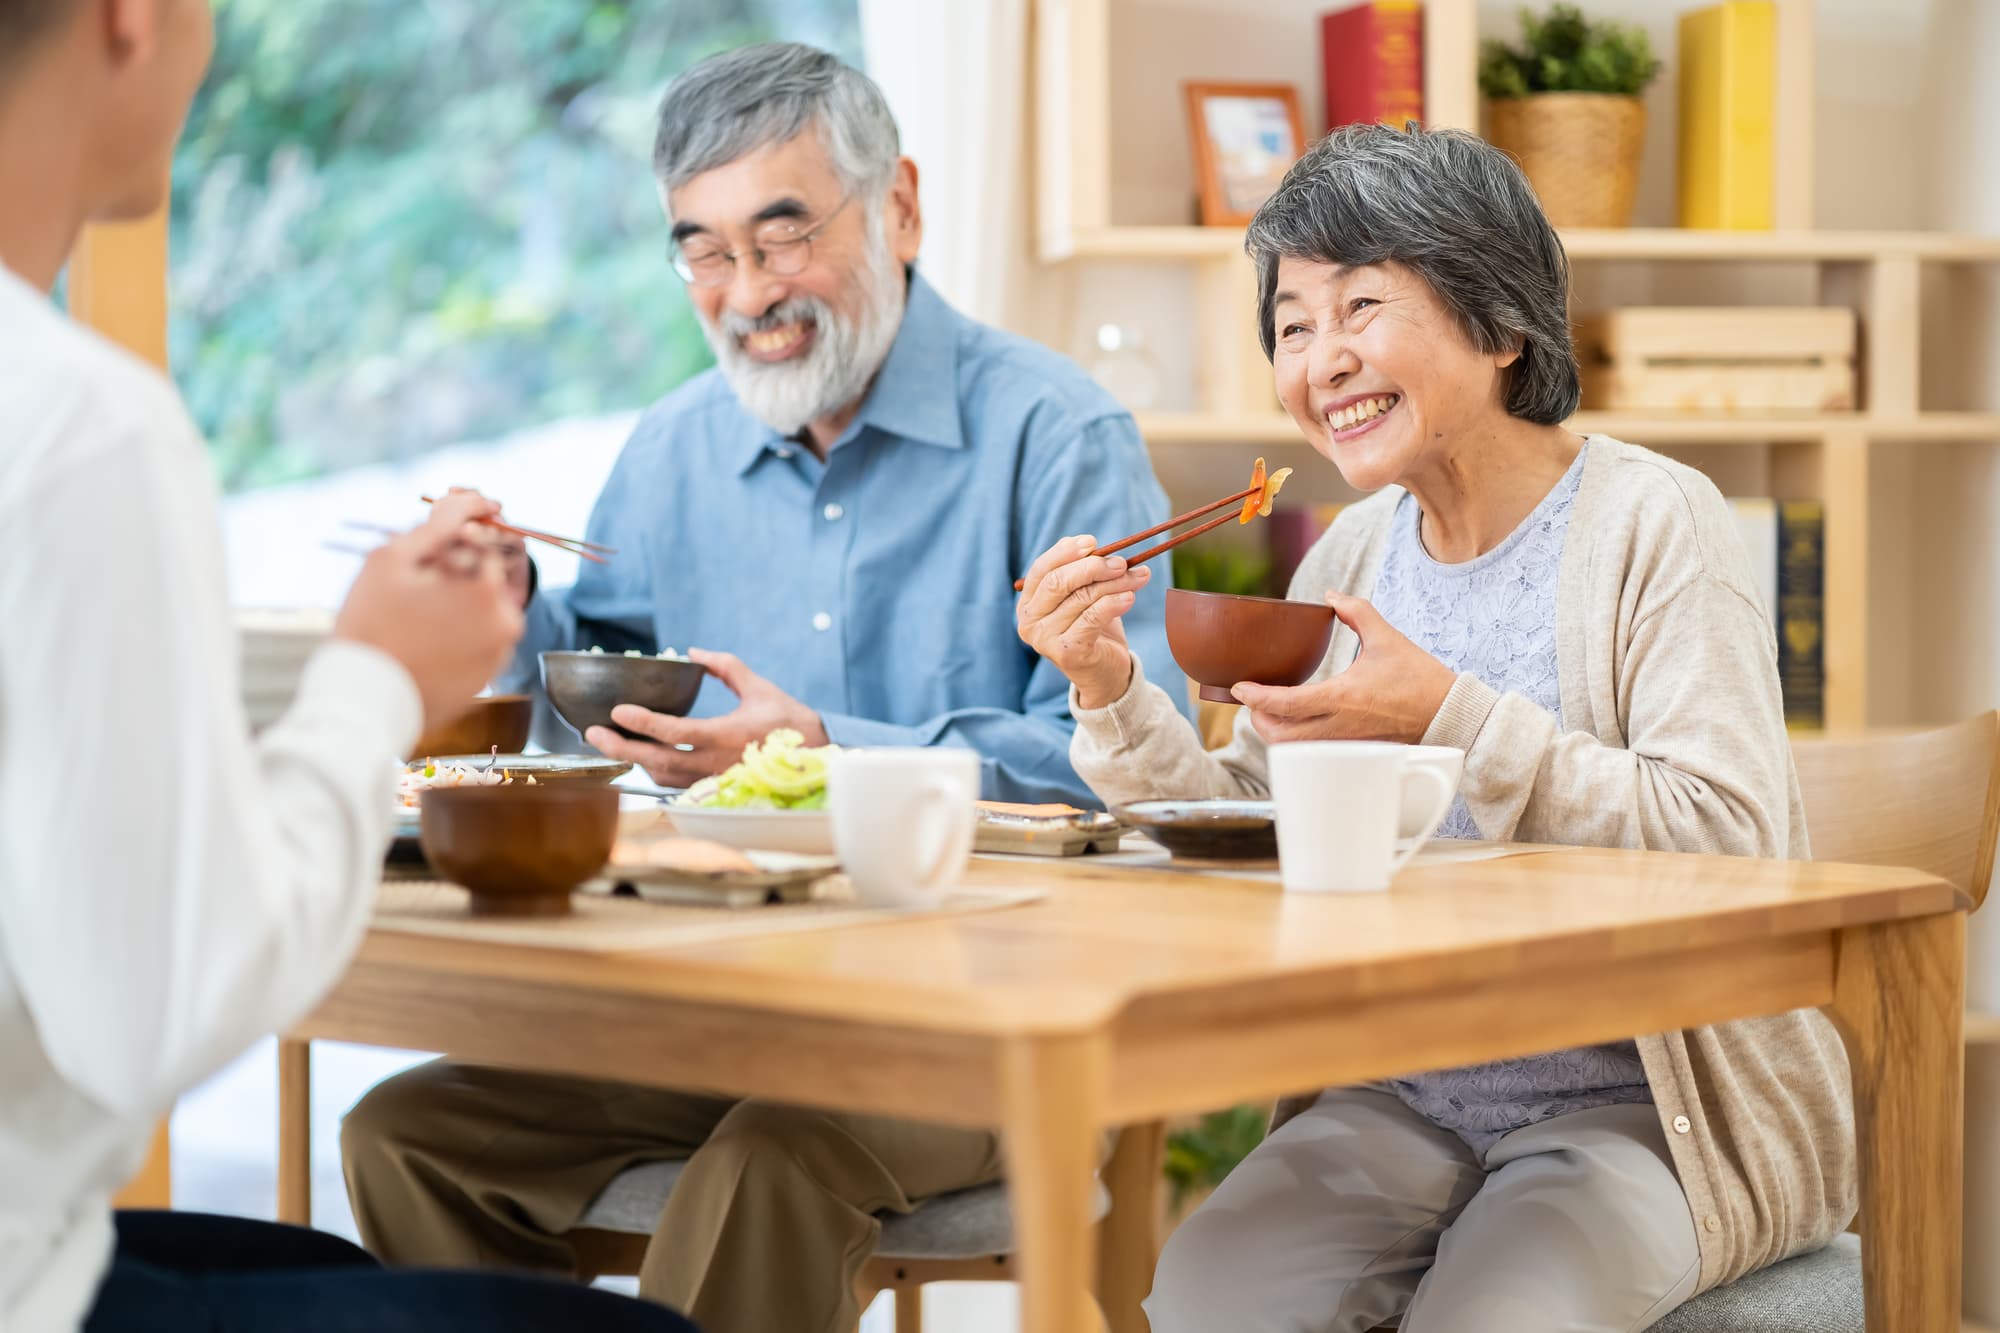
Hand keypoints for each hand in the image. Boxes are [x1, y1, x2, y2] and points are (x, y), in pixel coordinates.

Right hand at [332, 490, 524, 731]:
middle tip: (415, 576)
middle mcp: (506, 622)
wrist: (361, 702)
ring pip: (480, 607)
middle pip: (485, 573)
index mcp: (489, 588)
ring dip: (455, 598)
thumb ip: (439, 523)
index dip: (459, 528)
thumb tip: (472, 498)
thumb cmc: (370, 625)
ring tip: (411, 609)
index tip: (437, 531)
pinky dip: (455, 629)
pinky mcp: (486, 678)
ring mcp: (499, 654)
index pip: (485, 538)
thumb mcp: (394, 558)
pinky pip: (476, 638)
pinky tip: (419, 635)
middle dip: (457, 565)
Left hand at [584, 649, 828, 787]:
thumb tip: (694, 650)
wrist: (814, 757)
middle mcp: (715, 763)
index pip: (673, 731)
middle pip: (657, 761)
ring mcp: (713, 780)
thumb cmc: (787, 720)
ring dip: (634, 761)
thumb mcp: (758, 687)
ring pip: (662, 777)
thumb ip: (725, 666)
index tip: (617, 711)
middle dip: (621, 748)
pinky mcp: (714, 788)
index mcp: (726, 735)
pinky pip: (675, 785)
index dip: (642, 722)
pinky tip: (639, 758)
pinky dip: (653, 772)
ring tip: (610, 743)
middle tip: (593, 734)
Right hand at [1015, 534, 1150, 709]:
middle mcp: (1029, 622)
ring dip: (1114, 583)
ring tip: (1139, 577)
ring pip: (1081, 598)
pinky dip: (1113, 603)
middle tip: (1121, 562)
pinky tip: (1130, 597)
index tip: (1093, 542)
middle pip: (1058, 582)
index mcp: (1028, 603)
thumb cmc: (1094, 630)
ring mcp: (1045, 640)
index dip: (1066, 552)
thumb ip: (1083, 574)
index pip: (1042, 569)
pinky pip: (1092, 618)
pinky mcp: (1067, 653)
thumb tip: (1096, 547)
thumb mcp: (1084, 598)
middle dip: (1092, 566)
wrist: (1105, 674)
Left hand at [1230, 593, 1455, 744]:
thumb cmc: (1419, 677)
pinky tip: (1295, 724)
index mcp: (1342, 697)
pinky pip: (1314, 752)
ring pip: (1295, 750)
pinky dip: (1296, 742)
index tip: (1239, 687)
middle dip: (1258, 721)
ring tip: (1268, 714)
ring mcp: (1346, 742)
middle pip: (1281, 737)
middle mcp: (1340, 725)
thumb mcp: (1385, 637)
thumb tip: (1331, 595)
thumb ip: (1355, 611)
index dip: (1257, 698)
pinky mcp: (1354, 750)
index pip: (1286, 704)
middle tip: (1250, 702)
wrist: (1447, 712)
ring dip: (1275, 735)